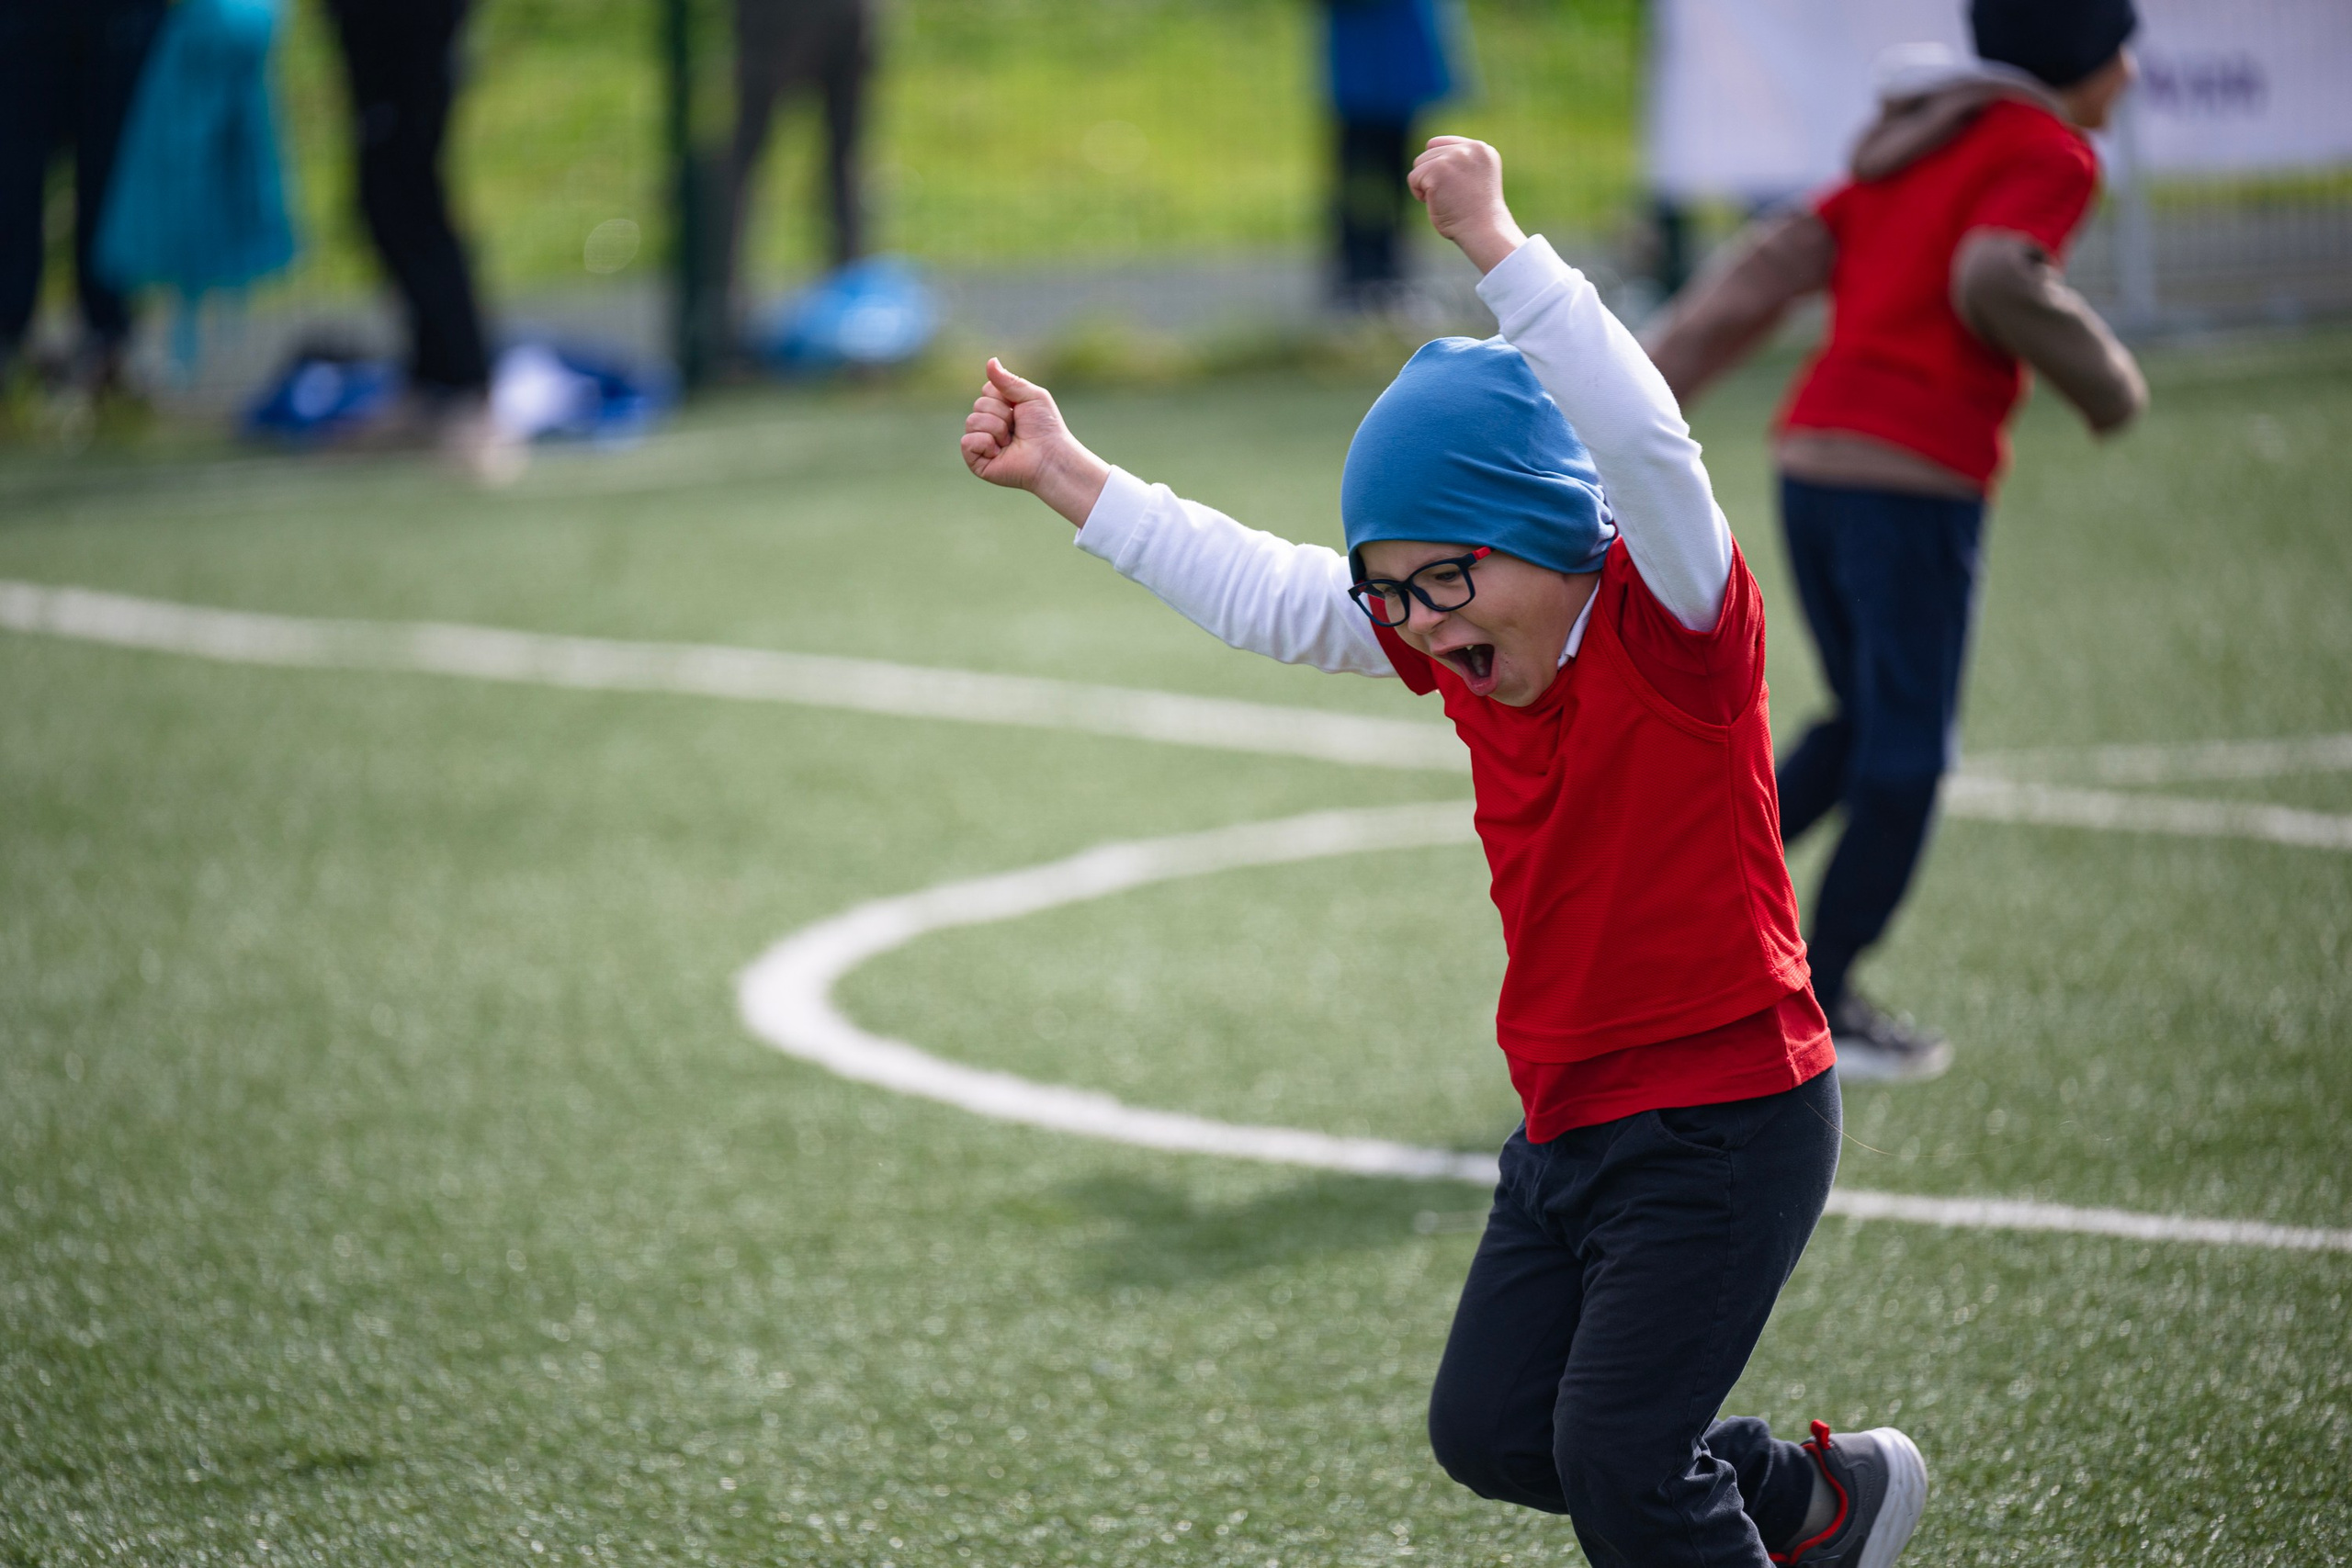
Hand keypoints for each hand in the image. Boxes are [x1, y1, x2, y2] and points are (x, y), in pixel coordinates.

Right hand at [960, 358, 1110, 527]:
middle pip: (979, 404)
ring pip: (972, 421)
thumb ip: (1009, 380)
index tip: (1020, 409)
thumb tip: (990, 361)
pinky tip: (999, 452)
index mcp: (1000, 408)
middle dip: (1002, 414)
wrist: (1050, 456)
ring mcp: (981, 443)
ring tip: (1011, 441)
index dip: (1004, 397)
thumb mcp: (1031, 396)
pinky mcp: (976, 461)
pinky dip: (985, 444)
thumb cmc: (1046, 428)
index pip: (987, 390)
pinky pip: (967, 441)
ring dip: (996, 429)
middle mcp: (988, 424)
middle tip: (1018, 428)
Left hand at [1408, 137, 1526, 274]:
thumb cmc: (1477, 216)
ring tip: (1444, 200)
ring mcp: (1454, 157)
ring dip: (1425, 184)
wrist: (1483, 230)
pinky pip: (1413, 178)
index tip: (1449, 186)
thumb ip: (1458, 165)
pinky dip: (1419, 194)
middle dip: (1431, 175)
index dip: (1437, 165)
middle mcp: (1469, 148)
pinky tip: (1436, 204)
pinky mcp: (1438, 169)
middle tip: (1449, 197)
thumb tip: (1428, 160)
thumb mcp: (1473, 181)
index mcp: (1482, 150)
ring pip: (1419, 163)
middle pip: (1429, 152)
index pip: (1441, 144)